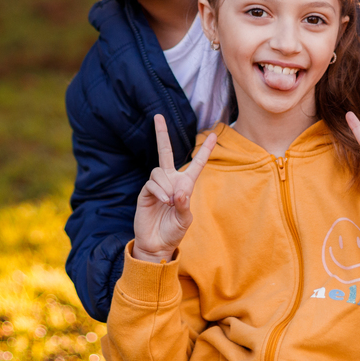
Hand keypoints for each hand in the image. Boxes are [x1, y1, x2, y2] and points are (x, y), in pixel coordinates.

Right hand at [131, 115, 217, 262]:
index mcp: (185, 185)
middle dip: (161, 134)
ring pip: (159, 172)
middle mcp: (170, 181)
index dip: (205, 150)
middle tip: (158, 116)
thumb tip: (178, 190)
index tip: (214, 135)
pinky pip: (152, 183)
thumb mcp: (185, 220)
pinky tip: (164, 202)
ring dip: (166, 186)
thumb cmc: (174, 231)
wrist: (157, 244)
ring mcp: (157, 185)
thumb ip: (184, 204)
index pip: (196, 164)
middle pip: (166, 152)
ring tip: (169, 202)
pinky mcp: (145, 192)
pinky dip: (159, 192)